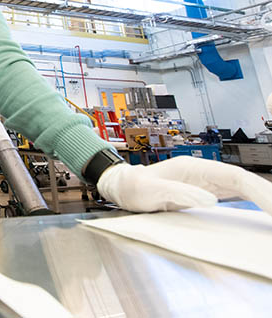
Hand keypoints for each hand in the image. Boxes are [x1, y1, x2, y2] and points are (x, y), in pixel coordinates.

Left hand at [97, 156, 271, 214]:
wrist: (124, 187)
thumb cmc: (134, 186)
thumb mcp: (151, 190)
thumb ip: (178, 192)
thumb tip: (211, 199)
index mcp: (195, 167)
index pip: (236, 176)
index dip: (258, 190)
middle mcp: (204, 172)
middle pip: (244, 181)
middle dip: (267, 196)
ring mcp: (206, 181)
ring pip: (243, 188)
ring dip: (262, 199)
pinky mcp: (205, 192)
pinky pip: (234, 196)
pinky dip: (251, 204)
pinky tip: (261, 213)